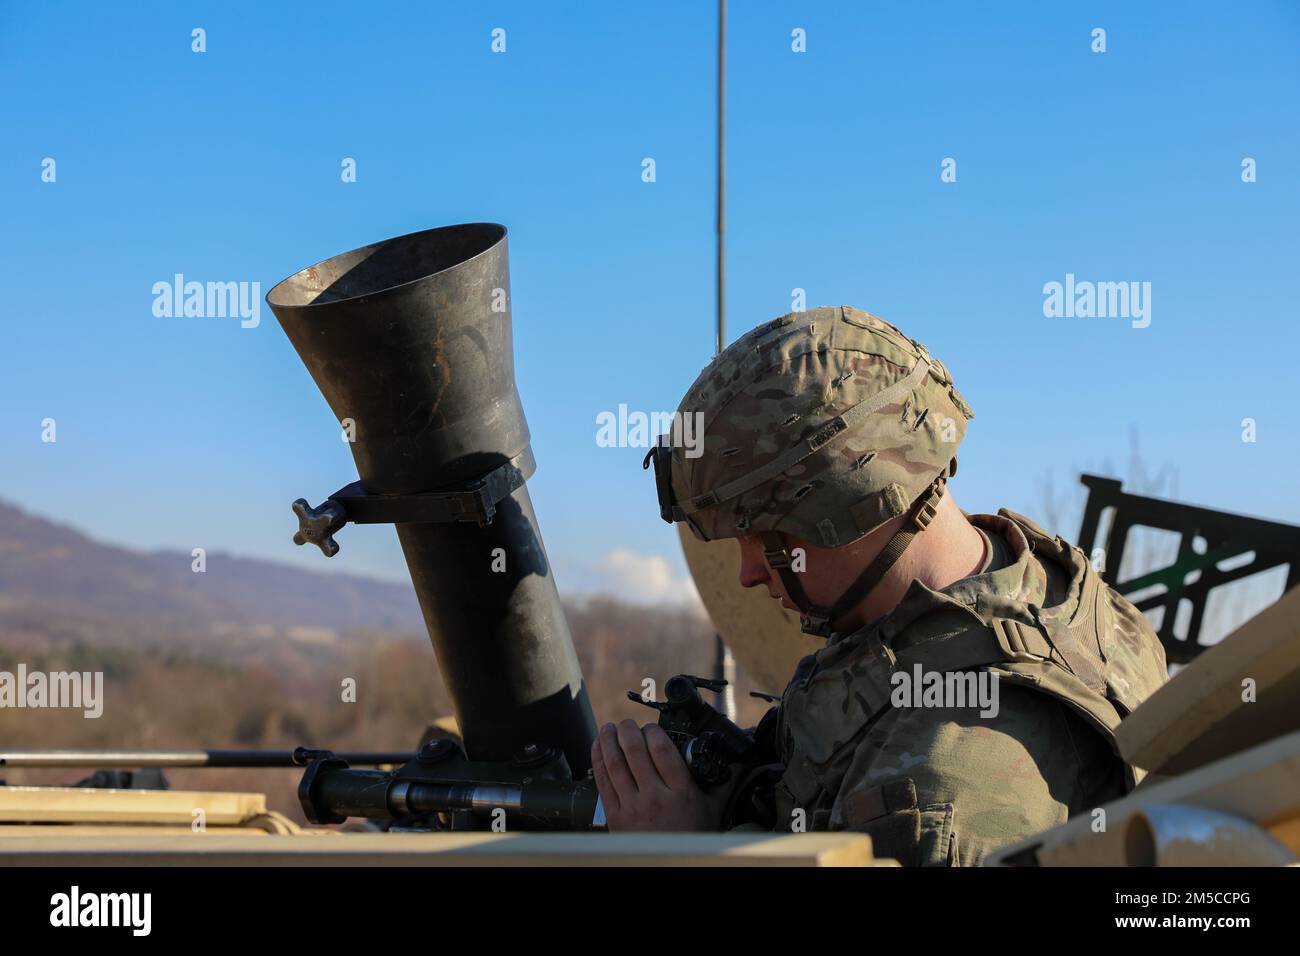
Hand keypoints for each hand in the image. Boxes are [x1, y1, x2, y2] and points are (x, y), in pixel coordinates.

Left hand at [591, 720, 732, 831]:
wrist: (670, 865)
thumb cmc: (692, 838)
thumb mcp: (712, 811)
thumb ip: (723, 784)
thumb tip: (738, 764)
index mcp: (681, 793)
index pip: (663, 750)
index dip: (654, 732)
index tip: (652, 728)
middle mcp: (655, 798)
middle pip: (636, 752)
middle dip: (628, 730)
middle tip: (628, 724)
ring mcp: (633, 807)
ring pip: (616, 764)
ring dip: (610, 740)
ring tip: (609, 728)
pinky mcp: (615, 816)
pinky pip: (603, 782)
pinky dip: (598, 760)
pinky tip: (597, 746)